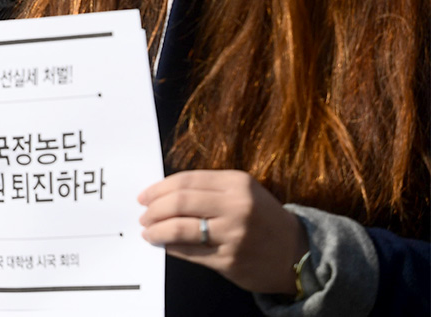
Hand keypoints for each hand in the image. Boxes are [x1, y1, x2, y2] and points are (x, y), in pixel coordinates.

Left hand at [138, 169, 307, 294]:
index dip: (158, 188)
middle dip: (154, 209)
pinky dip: (172, 248)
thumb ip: (208, 189)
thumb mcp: (242, 192)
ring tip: (148, 232)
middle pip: (179, 203)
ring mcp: (234, 235)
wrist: (298, 252)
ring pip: (180, 228)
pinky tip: (165, 245)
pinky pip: (190, 252)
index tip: (144, 196)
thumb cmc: (262, 218)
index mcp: (237, 183)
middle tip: (143, 215)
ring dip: (157, 230)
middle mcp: (236, 206)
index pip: (185, 181)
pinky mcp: (230, 260)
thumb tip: (162, 194)